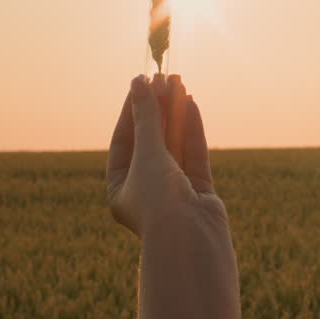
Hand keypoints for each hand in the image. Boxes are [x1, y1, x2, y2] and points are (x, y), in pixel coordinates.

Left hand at [107, 73, 218, 236]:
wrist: (191, 241)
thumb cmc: (158, 200)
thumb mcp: (147, 153)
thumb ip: (146, 117)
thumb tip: (138, 82)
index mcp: (121, 189)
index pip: (123, 141)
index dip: (131, 110)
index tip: (141, 82)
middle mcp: (146, 190)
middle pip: (150, 140)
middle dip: (157, 109)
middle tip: (164, 77)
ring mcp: (174, 192)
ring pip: (174, 145)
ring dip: (175, 114)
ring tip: (180, 83)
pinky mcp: (199, 192)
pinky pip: (193, 155)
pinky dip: (191, 130)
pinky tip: (191, 104)